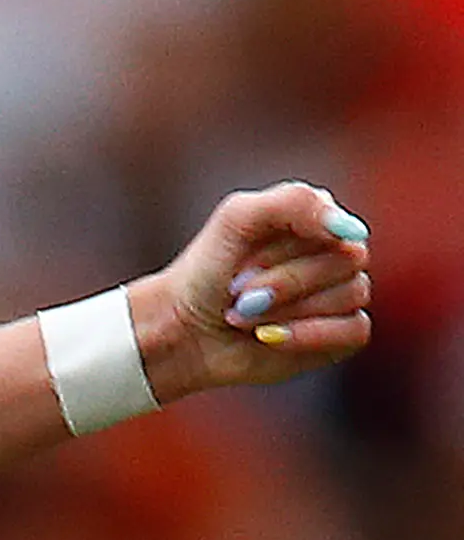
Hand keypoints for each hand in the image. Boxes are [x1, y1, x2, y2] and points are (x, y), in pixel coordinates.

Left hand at [137, 181, 371, 400]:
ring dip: (287, 310)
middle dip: (285, 282)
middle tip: (240, 293)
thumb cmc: (208, 270)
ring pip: (352, 294)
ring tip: (246, 314)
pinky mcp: (340, 335)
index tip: (243, 264)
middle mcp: (336, 253)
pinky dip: (310, 335)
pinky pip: (355, 330)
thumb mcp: (237, 218)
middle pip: (349, 260)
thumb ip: (294, 202)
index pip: (340, 224)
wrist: (184, 330)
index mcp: (318, 217)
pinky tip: (270, 337)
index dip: (288, 250)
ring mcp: (342, 294)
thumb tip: (350, 228)